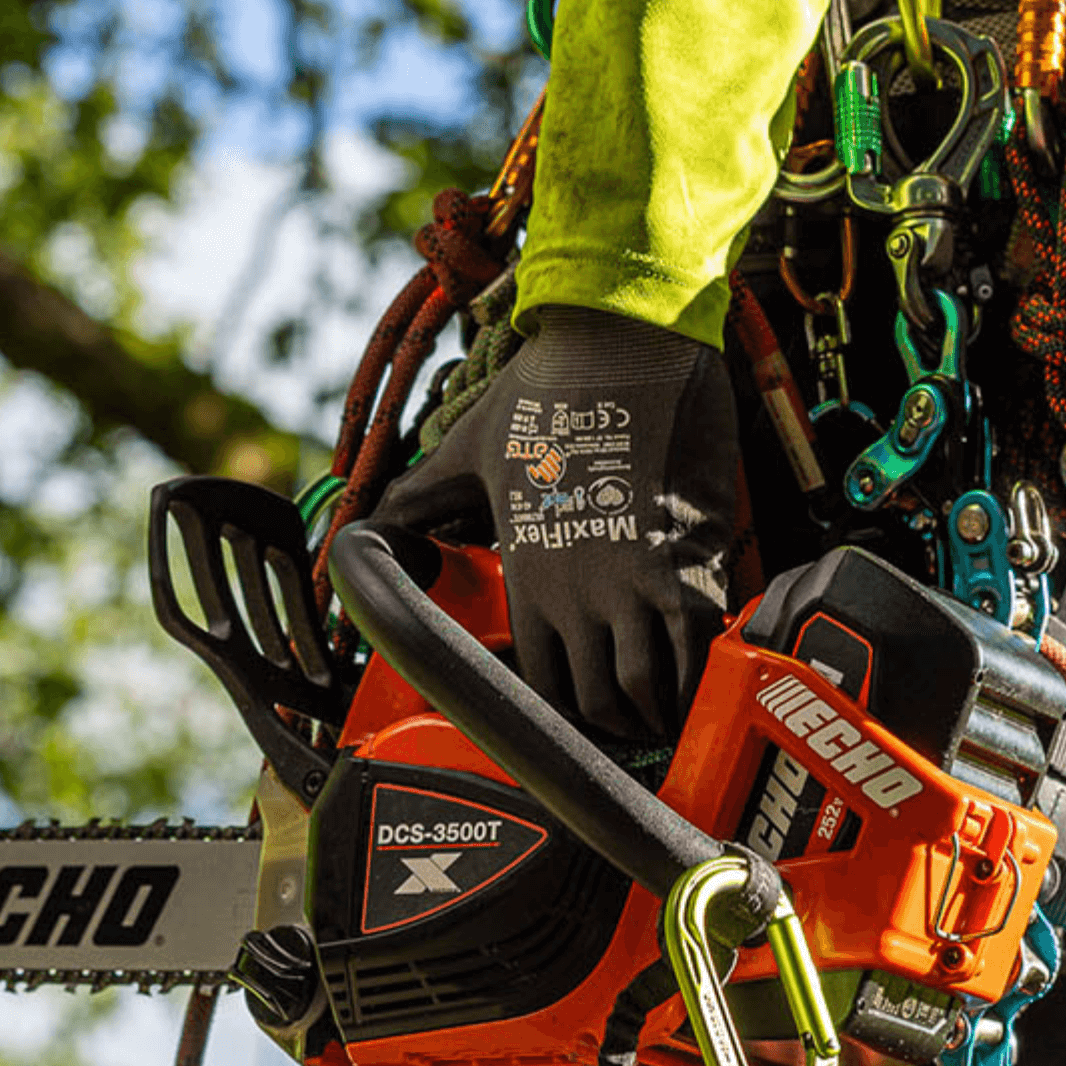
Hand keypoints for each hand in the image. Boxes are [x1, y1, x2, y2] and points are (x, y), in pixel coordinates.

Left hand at [375, 306, 740, 738]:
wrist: (625, 340)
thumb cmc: (547, 389)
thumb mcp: (468, 449)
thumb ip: (418, 499)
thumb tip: (365, 528)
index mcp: (528, 577)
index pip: (540, 686)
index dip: (560, 712)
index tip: (577, 712)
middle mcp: (582, 595)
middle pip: (600, 703)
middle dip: (615, 724)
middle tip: (630, 722)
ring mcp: (641, 584)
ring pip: (652, 691)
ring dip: (660, 710)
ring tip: (668, 707)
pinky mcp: (695, 562)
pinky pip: (700, 649)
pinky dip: (700, 674)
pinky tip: (701, 671)